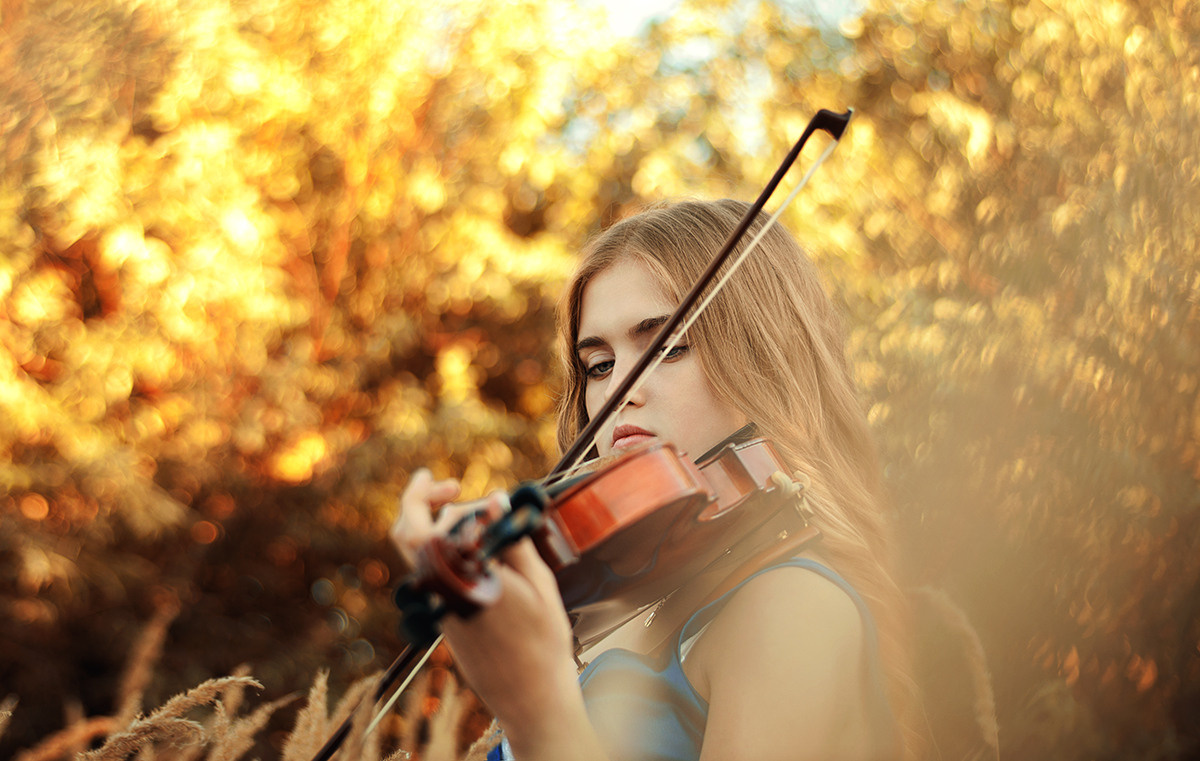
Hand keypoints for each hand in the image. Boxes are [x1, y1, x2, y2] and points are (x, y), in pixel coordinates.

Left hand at [388, 470, 581, 745]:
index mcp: (459, 577)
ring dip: (442, 527)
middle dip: (426, 504)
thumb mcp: (537, 580)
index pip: (419, 526)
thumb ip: (510, 538)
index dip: (421, 495)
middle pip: (408, 535)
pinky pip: (434, 573)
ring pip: (421, 554)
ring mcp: (438, 607)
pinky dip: (449, 550)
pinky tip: (479, 546)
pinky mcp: (443, 619)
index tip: (437, 477)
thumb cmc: (541, 638)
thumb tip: (494, 501)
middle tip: (454, 487)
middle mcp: (439, 591)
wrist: (530, 694)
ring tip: (480, 517)